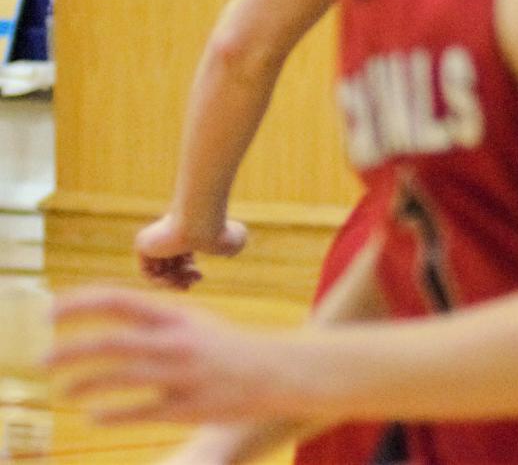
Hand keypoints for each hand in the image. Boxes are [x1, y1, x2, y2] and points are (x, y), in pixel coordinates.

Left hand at [50, 288, 286, 423]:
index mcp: (177, 316)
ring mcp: (182, 375)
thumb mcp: (193, 322)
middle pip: (113, 342)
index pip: (119, 301)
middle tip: (41, 358)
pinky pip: (141, 412)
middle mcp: (177, 342)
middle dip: (70, 349)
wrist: (277, 370)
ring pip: (121, 378)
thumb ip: (155, 322)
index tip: (49, 311)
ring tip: (63, 390)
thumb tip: (110, 318)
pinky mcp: (188, 408)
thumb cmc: (227, 346)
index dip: (80, 304)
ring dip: (85, 384)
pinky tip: (93, 416)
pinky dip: (112, 414)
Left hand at [135, 212, 247, 290]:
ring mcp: (154, 238)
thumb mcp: (234, 239)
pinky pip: (146, 272)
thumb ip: (233, 246)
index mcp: (184, 228)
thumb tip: (228, 253)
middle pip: (168, 264)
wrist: (201, 225)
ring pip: (158, 270)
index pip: (180, 253)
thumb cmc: (220, 231)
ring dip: (173, 282)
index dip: (188, 270)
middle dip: (181, 277)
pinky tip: (173, 282)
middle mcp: (167, 232)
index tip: (200, 277)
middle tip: (193, 283)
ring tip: (186, 284)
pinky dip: (159, 282)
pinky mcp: (143, 244)